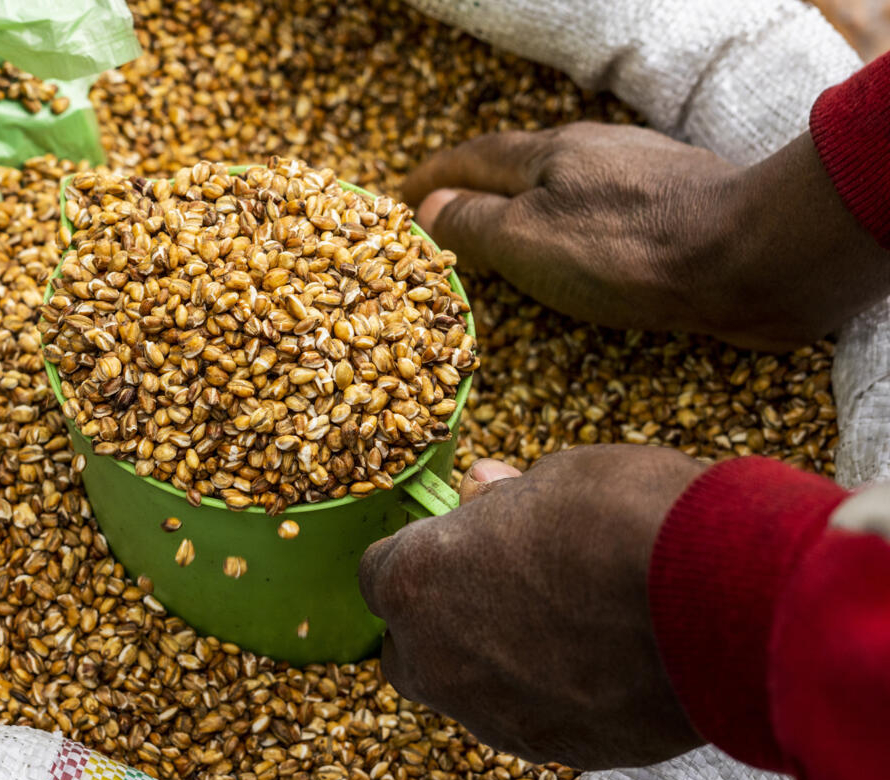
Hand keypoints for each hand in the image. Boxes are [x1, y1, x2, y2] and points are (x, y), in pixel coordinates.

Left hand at [359, 446, 705, 769]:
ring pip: (468, 695)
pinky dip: (551, 698)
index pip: (378, 575)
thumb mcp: (553, 479)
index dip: (419, 557)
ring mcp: (494, 717)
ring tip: (563, 629)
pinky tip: (600, 666)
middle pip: (408, 650)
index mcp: (416, 582)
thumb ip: (502, 501)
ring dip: (493, 666)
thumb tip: (482, 492)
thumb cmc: (627, 517)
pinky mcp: (557, 753)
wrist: (727, 597)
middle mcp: (438, 661)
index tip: (456, 546)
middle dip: (438, 624)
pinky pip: (533, 723)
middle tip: (499, 591)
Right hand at [403, 123, 889, 351]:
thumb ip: (472, 223)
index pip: (472, 158)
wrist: (748, 258)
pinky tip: (585, 257)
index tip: (399, 194)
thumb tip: (428, 208)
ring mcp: (641, 177)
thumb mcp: (526, 239)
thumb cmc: (625, 250)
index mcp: (549, 154)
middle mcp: (594, 152)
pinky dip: (575, 233)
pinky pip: (605, 216)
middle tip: (447, 216)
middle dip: (479, 188)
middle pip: (521, 166)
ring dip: (530, 210)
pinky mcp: (679, 211)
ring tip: (509, 240)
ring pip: (567, 189)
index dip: (433, 178)